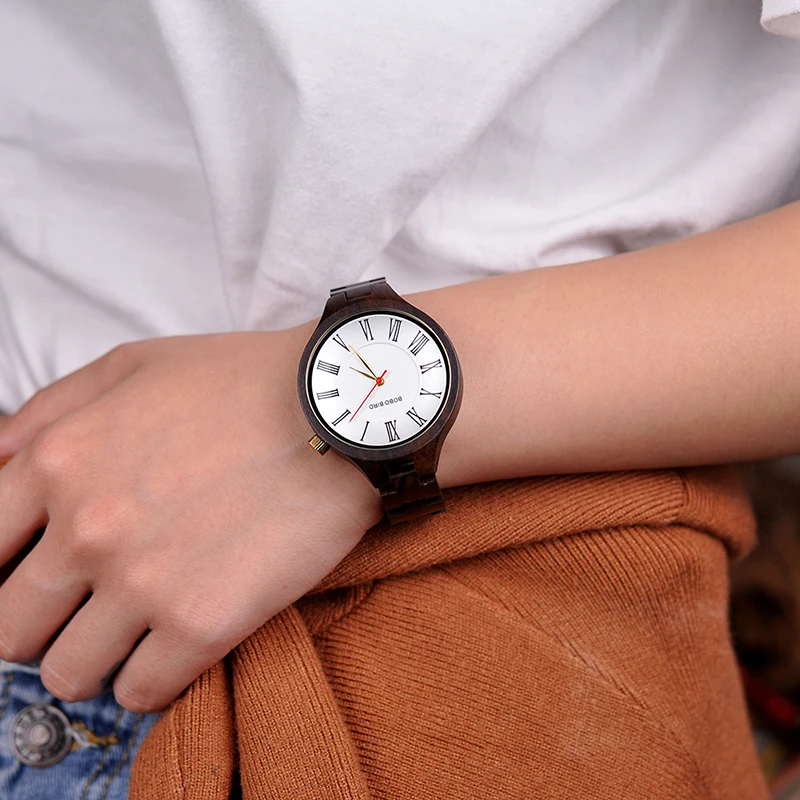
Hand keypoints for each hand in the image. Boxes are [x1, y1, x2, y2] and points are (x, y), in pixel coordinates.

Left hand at [0, 329, 382, 711]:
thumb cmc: (242, 382)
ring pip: (68, 675)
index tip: (40, 578)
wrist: (339, 412)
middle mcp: (87, 530)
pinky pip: (141, 693)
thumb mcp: (134, 366)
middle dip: (43, 625)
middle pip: (11, 629)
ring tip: (133, 635)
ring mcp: (144, 583)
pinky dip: (151, 679)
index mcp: (59, 463)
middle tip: (88, 610)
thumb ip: (50, 411)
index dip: (6, 572)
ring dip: (94, 660)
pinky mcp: (204, 623)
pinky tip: (177, 645)